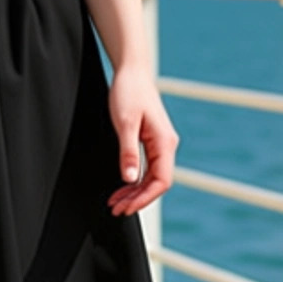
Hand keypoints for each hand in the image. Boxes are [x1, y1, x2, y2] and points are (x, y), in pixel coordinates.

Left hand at [105, 59, 178, 216]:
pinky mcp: (151, 141)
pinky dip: (134, 180)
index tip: (126, 207)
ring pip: (151, 177)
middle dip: (137, 199)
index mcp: (164, 142)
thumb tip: (130, 179)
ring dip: (134, 192)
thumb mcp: (125, 123)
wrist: (132, 71)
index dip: (145, 198)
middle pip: (156, 183)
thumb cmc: (128, 92)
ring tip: (115, 203)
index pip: (161, 181)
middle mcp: (166, 146)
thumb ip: (128, 152)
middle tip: (115, 210)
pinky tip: (122, 187)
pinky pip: (146, 167)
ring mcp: (160, 144)